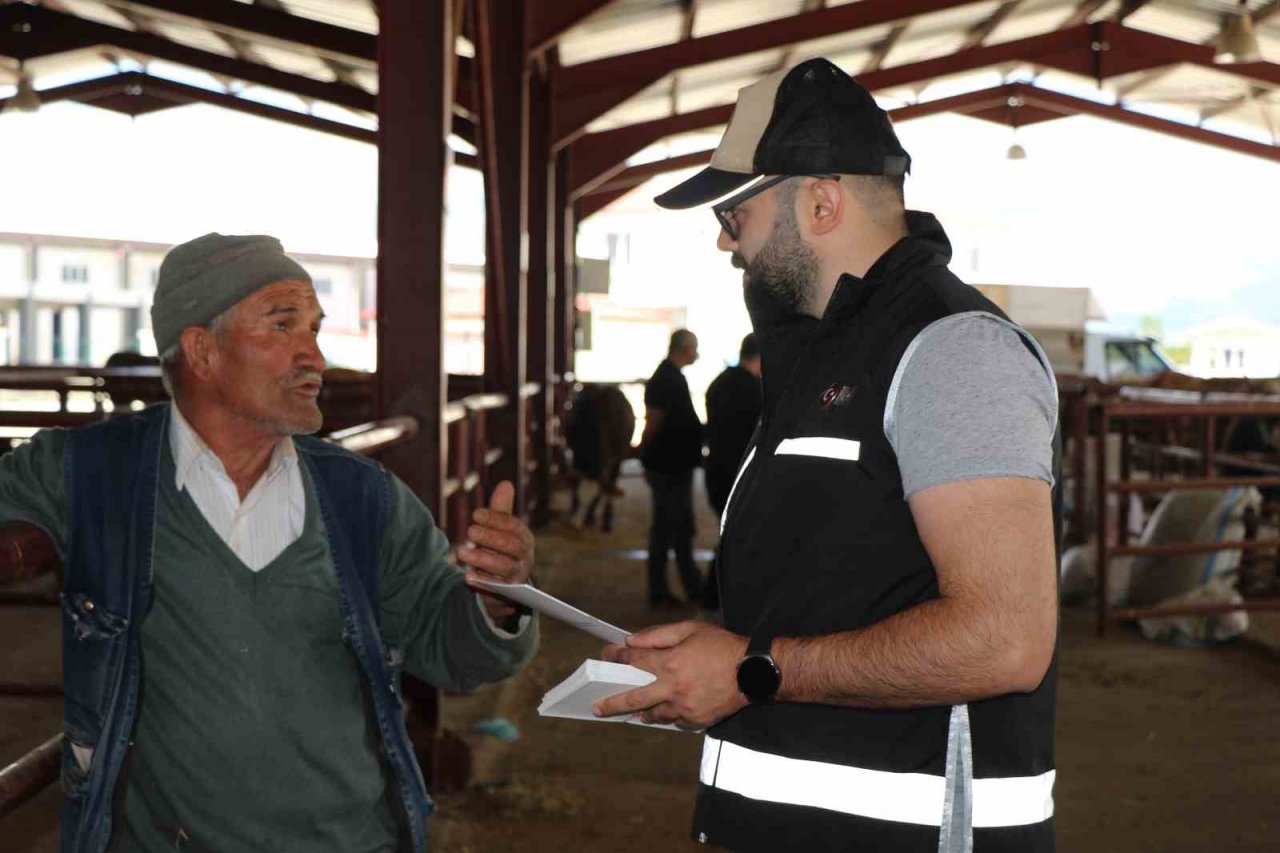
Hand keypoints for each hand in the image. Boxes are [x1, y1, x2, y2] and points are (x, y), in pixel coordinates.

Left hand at [459, 481, 534, 623]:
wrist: (505, 586)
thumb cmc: (500, 550)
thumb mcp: (499, 530)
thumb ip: (501, 510)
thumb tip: (505, 483)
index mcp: (524, 537)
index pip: (512, 526)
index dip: (495, 519)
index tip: (475, 514)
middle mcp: (525, 556)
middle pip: (510, 545)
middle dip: (489, 537)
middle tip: (469, 531)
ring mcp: (518, 576)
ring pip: (504, 567)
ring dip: (482, 559)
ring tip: (461, 553)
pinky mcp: (508, 594)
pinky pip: (498, 589)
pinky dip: (483, 583)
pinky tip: (467, 577)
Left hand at [593, 621, 747, 728]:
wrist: (753, 672)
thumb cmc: (723, 647)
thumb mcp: (691, 630)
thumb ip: (658, 635)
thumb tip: (632, 640)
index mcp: (670, 662)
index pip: (634, 660)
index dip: (616, 656)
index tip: (607, 655)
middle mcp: (673, 688)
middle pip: (634, 698)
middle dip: (612, 703)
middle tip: (598, 707)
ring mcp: (684, 707)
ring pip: (654, 715)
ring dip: (642, 712)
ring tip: (634, 712)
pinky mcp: (696, 720)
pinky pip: (676, 722)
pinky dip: (669, 717)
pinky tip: (666, 712)